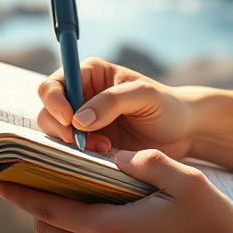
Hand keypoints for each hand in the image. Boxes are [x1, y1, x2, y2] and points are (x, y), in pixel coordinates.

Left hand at [0, 149, 232, 232]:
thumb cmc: (213, 228)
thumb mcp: (187, 182)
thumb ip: (148, 162)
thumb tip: (120, 156)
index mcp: (109, 228)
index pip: (48, 208)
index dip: (20, 193)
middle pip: (48, 229)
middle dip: (34, 205)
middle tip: (26, 181)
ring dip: (57, 221)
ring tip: (62, 195)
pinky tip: (98, 216)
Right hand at [37, 58, 195, 158]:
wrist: (184, 132)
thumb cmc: (166, 105)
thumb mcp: (144, 96)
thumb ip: (112, 101)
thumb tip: (78, 119)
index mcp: (90, 74)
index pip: (55, 84)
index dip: (55, 102)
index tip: (69, 120)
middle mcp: (81, 97)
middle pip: (48, 111)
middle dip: (60, 128)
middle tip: (82, 142)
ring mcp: (83, 124)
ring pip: (55, 135)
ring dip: (72, 144)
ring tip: (102, 148)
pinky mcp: (89, 147)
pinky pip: (70, 154)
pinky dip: (80, 157)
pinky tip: (104, 156)